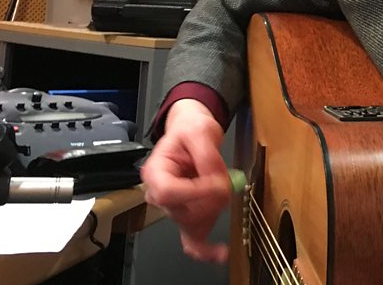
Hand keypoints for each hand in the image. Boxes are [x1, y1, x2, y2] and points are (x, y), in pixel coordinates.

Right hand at [141, 98, 230, 261]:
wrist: (192, 133)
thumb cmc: (190, 130)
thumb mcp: (200, 131)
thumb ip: (206, 155)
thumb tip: (214, 177)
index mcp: (155, 172)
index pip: (168, 193)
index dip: (195, 192)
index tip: (216, 183)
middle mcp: (160, 193)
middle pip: (183, 211)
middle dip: (211, 199)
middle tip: (227, 182)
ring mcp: (174, 208)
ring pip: (193, 223)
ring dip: (215, 209)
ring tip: (224, 187)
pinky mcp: (188, 216)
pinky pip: (192, 240)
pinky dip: (205, 249)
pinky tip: (218, 252)